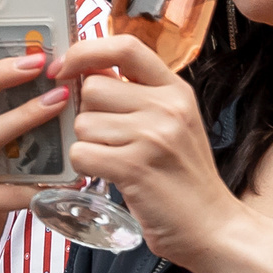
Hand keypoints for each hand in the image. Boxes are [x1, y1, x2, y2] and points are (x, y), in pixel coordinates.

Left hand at [52, 35, 237, 264]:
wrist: (211, 225)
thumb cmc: (181, 177)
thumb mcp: (170, 124)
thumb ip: (135, 97)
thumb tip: (84, 74)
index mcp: (175, 89)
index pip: (124, 47)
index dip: (84, 51)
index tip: (62, 69)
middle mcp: (166, 105)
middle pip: (92, 88)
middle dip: (86, 115)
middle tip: (108, 141)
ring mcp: (152, 135)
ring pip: (83, 123)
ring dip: (87, 145)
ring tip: (115, 162)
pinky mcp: (134, 166)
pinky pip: (81, 153)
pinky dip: (84, 168)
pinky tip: (107, 176)